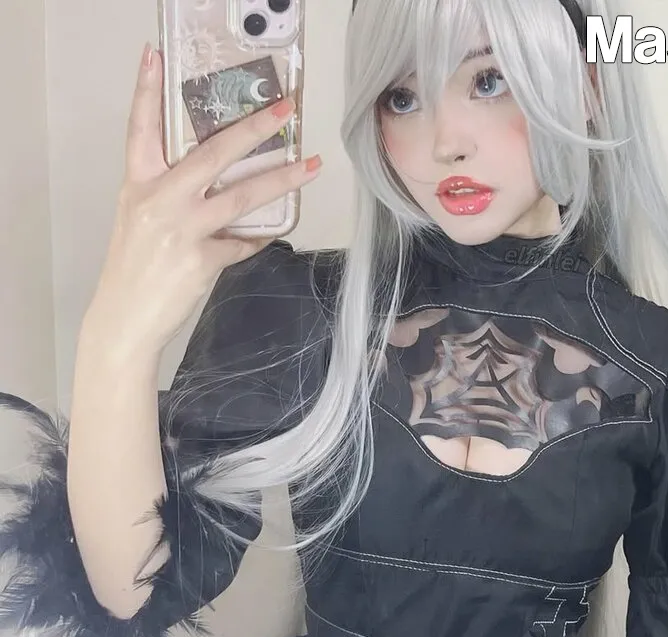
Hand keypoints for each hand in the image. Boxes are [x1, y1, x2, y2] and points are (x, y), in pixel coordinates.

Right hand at [89, 43, 322, 353]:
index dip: (148, 90)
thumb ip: (170, 192)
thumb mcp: (141, 218)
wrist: (125, 317)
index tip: (155, 55)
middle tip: (284, 111)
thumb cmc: (134, 267)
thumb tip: (214, 180)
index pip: (140, 127)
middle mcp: (160, 199)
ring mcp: (182, 229)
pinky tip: (267, 234)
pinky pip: (243, 243)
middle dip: (253, 129)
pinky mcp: (202, 259)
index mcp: (139, 183)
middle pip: (212, 154)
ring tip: (310, 167)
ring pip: (241, 196)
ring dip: (281, 180)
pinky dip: (256, 239)